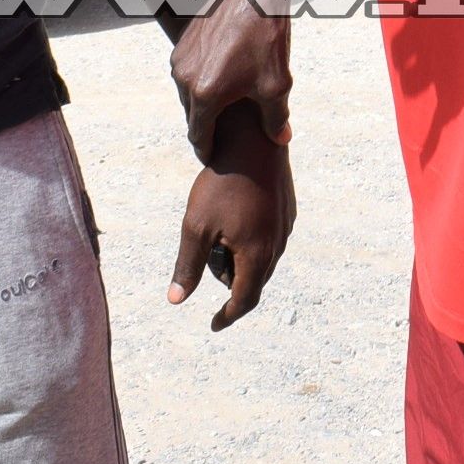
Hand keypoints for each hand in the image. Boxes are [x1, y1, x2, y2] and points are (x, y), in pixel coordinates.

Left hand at [172, 114, 293, 330]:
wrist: (252, 140)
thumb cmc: (221, 183)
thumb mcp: (196, 225)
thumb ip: (187, 265)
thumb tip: (176, 300)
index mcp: (256, 254)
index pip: (244, 300)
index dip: (228, 316)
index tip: (214, 324)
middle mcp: (277, 245)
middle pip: (255, 280)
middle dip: (231, 282)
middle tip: (208, 261)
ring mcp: (285, 227)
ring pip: (264, 260)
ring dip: (242, 262)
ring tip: (220, 238)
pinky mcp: (287, 211)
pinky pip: (271, 240)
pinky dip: (253, 243)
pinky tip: (235, 221)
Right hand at [173, 0, 293, 157]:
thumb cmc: (268, 38)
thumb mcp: (277, 84)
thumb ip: (276, 119)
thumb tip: (280, 141)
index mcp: (205, 95)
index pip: (199, 136)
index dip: (208, 151)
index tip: (214, 160)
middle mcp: (185, 78)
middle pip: (192, 115)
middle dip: (206, 127)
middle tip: (223, 138)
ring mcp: (181, 58)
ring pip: (188, 93)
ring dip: (202, 103)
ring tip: (224, 109)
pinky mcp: (183, 42)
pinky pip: (188, 72)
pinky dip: (200, 81)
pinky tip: (221, 80)